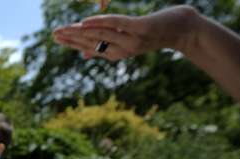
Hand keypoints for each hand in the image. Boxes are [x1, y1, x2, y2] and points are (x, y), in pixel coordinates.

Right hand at [53, 5, 197, 61]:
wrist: (185, 30)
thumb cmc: (158, 33)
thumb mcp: (131, 39)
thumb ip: (108, 45)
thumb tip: (85, 56)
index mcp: (119, 52)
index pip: (90, 48)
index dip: (72, 43)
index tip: (56, 37)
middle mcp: (123, 50)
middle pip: (92, 43)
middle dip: (71, 38)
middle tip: (54, 34)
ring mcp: (132, 40)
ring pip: (101, 34)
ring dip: (80, 31)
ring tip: (65, 28)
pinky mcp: (141, 28)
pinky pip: (117, 24)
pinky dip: (101, 23)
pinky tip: (86, 21)